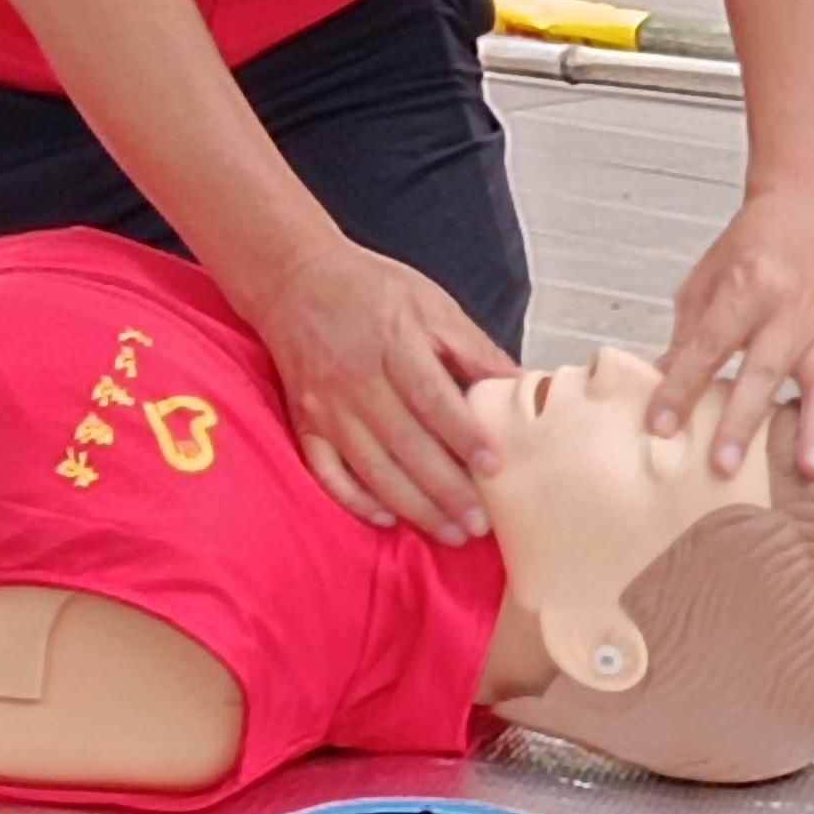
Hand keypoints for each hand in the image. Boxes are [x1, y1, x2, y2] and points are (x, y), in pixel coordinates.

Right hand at [232, 242, 511, 543]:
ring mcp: (327, 406)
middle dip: (444, 489)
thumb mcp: (430, 303)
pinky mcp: (305, 422)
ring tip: (448, 532)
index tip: (494, 466)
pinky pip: (327, 471)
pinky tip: (386, 517)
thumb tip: (517, 384)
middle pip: (405, 444)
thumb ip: (472, 347)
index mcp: (394, 343)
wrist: (295, 281)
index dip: (463, 435)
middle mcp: (357, 379)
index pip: (432, 398)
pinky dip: (354, 499)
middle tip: (478, 524)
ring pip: (371, 467)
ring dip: (412, 506)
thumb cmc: (369, 290)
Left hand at [651, 187, 813, 482]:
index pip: (709, 345)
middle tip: (723, 465)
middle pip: (765, 370)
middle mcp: (790, 310)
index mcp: (746, 285)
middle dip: (743, 420)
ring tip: (813, 473)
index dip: (682, 385)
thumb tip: (663, 389)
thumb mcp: (707, 278)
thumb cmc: (751, 245)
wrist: (812, 212)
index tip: (660, 425)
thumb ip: (687, 334)